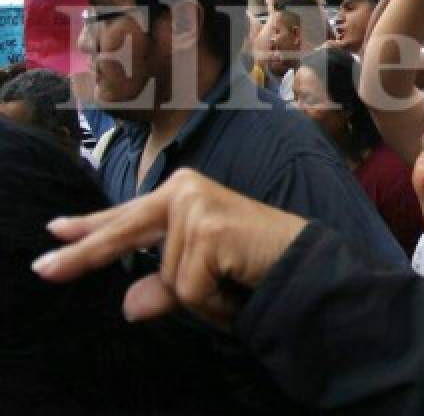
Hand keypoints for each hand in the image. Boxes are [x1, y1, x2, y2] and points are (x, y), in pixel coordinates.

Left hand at [32, 169, 306, 327]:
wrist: (306, 263)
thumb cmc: (254, 265)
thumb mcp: (199, 278)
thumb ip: (160, 286)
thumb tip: (129, 306)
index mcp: (181, 194)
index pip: (126, 216)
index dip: (89, 229)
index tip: (54, 234)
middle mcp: (185, 190)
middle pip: (123, 233)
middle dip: (85, 254)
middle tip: (43, 270)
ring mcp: (196, 206)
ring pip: (166, 278)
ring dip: (198, 297)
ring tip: (232, 285)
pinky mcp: (208, 230)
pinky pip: (188, 289)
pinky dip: (212, 303)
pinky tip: (236, 290)